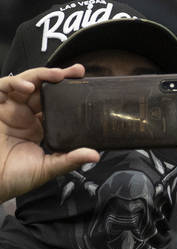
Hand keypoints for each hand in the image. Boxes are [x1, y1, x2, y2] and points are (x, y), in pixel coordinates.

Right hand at [0, 65, 99, 201]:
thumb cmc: (13, 177)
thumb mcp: (46, 168)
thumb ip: (69, 160)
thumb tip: (95, 155)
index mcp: (38, 126)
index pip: (56, 104)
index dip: (68, 93)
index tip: (85, 86)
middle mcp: (24, 114)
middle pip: (43, 88)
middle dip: (60, 76)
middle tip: (77, 71)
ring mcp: (8, 109)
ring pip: (25, 83)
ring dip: (41, 75)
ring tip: (58, 75)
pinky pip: (2, 89)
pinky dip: (14, 83)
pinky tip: (28, 86)